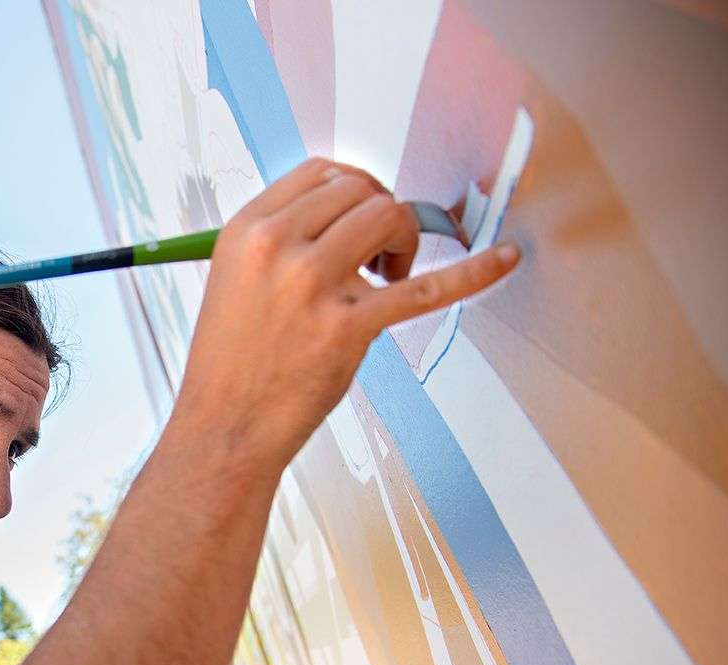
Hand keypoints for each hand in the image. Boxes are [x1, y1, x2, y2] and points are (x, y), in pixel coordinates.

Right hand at [173, 156, 518, 464]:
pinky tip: (502, 260)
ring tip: (390, 275)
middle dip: (382, 212)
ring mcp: (313, 285)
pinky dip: (473, 272)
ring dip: (404, 238)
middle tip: (379, 253)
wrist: (225, 429)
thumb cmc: (232, 364)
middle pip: (359, 189)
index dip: (354, 186)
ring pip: (389, 216)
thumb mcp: (234, 281)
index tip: (363, 212)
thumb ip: (280, 242)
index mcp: (246, 231)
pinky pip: (427, 288)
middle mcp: (277, 248)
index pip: (319, 172)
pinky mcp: (348, 328)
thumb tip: (344, 217)